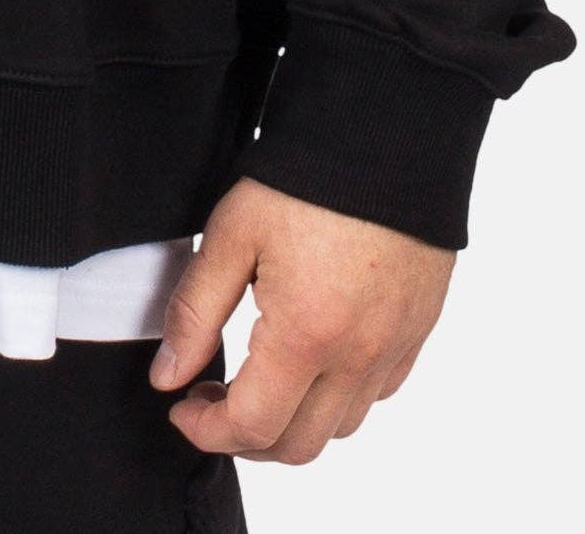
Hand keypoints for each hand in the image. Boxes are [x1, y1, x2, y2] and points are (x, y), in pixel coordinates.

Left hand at [150, 177, 452, 464]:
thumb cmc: (306, 180)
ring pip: (341, 428)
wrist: (387, 139)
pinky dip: (337, 400)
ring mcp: (394, 350)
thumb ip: (195, 311)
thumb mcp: (231, 234)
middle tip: (210, 398)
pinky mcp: (416, 333)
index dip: (207, 430)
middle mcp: (358, 357)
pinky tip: (308, 360)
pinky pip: (376, 395)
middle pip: (299, 445)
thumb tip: (168, 376)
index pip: (253, 426)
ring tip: (255, 380)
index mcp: (306, 336)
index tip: (181, 408)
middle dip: (245, 437)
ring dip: (292, 423)